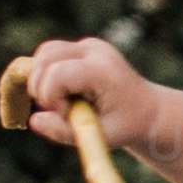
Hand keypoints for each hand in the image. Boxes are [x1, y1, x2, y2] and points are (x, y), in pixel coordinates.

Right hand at [13, 36, 157, 146]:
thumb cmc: (125, 125)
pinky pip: (50, 55)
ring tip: (63, 100)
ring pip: (44, 52)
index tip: (68, 114)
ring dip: (41, 79)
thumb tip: (34, 120)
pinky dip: (47, 74)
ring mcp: (89, 45)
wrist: (148, 110)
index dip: (51, 98)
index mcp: (103, 71)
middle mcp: (96, 51)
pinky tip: (65, 92)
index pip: (57, 74)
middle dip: (41, 86)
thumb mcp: (99, 136)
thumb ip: (65, 132)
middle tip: (61, 108)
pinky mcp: (82, 47)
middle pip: (46, 56)